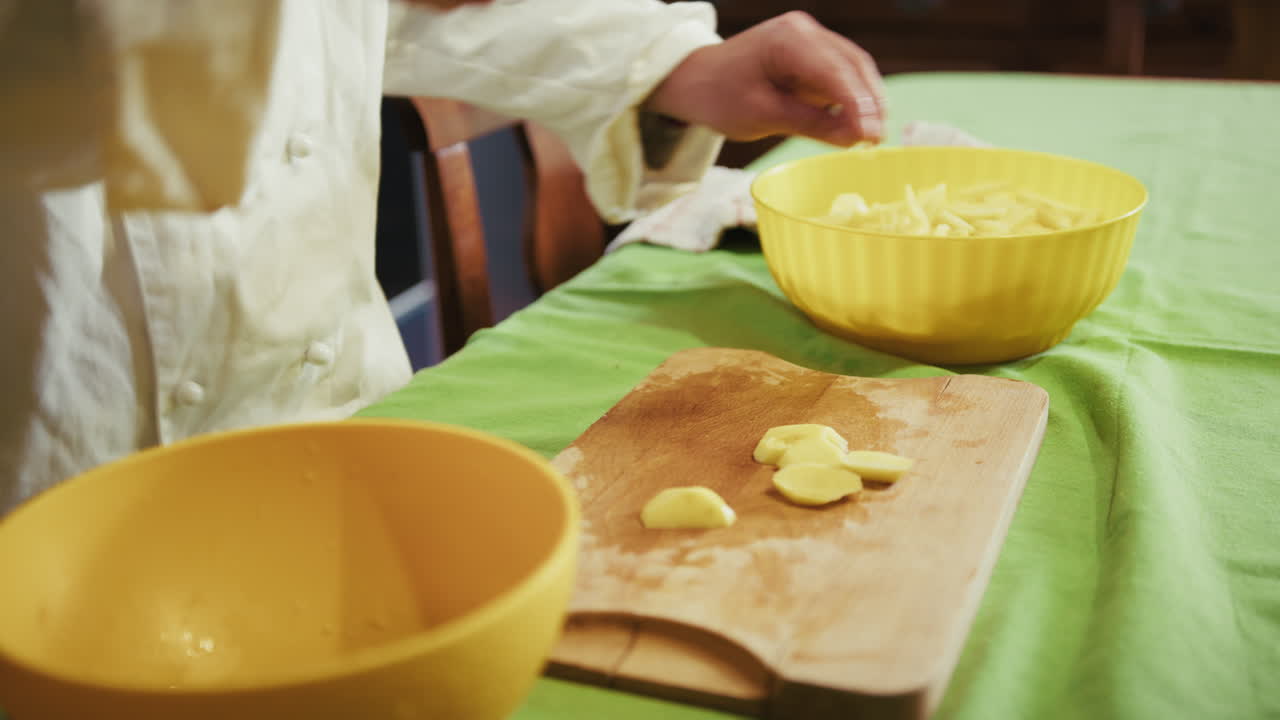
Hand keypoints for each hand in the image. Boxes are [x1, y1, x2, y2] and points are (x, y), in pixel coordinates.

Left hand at [645, 12, 886, 145]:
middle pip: (853, 65)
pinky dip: (851, 99)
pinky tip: (857, 125)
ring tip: (872, 137)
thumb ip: (810, 124)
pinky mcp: (811, 55)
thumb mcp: (761, 116)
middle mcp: (804, 31)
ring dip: (866, 102)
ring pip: (853, 69)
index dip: (858, 104)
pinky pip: (841, 75)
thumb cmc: (719, 95)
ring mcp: (810, 40)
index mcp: (787, 39)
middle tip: (878, 140)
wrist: (695, 80)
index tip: (873, 135)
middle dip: (870, 103)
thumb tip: (855, 138)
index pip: (834, 71)